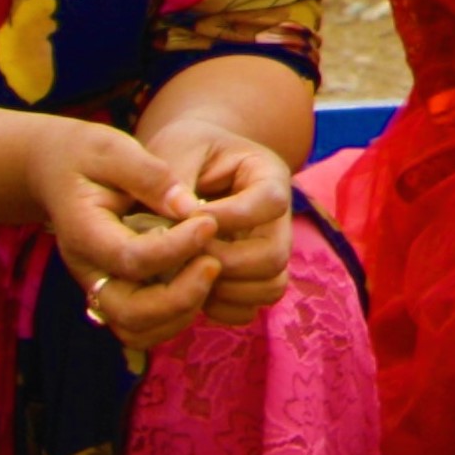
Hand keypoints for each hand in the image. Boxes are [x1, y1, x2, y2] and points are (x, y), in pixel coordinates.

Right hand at [26, 118, 221, 350]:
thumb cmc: (87, 155)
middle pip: (130, 312)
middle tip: (215, 262)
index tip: (209, 223)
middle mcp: (88, 271)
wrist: (56, 172)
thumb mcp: (113, 148)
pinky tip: (199, 282)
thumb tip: (188, 206)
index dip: (176, 247)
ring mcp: (100, 288)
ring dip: (180, 312)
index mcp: (84, 233)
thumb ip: (148, 175)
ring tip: (210, 271)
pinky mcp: (115, 294)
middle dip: (180, 296)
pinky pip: (143, 328)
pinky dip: (175, 317)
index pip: (131, 258)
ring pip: (137, 330)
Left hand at [143, 117, 293, 324]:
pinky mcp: (253, 276)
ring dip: (226, 289)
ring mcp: (270, 249)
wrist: (189, 163)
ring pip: (271, 286)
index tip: (186, 220)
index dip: (230, 217)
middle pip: (276, 255)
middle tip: (184, 255)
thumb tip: (181, 215)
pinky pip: (252, 306)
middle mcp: (278, 218)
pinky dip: (222, 307)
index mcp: (268, 175)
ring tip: (186, 273)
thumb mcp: (176, 147)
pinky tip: (191, 288)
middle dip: (226, 261)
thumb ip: (175, 178)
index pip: (270, 202)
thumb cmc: (183, 149)